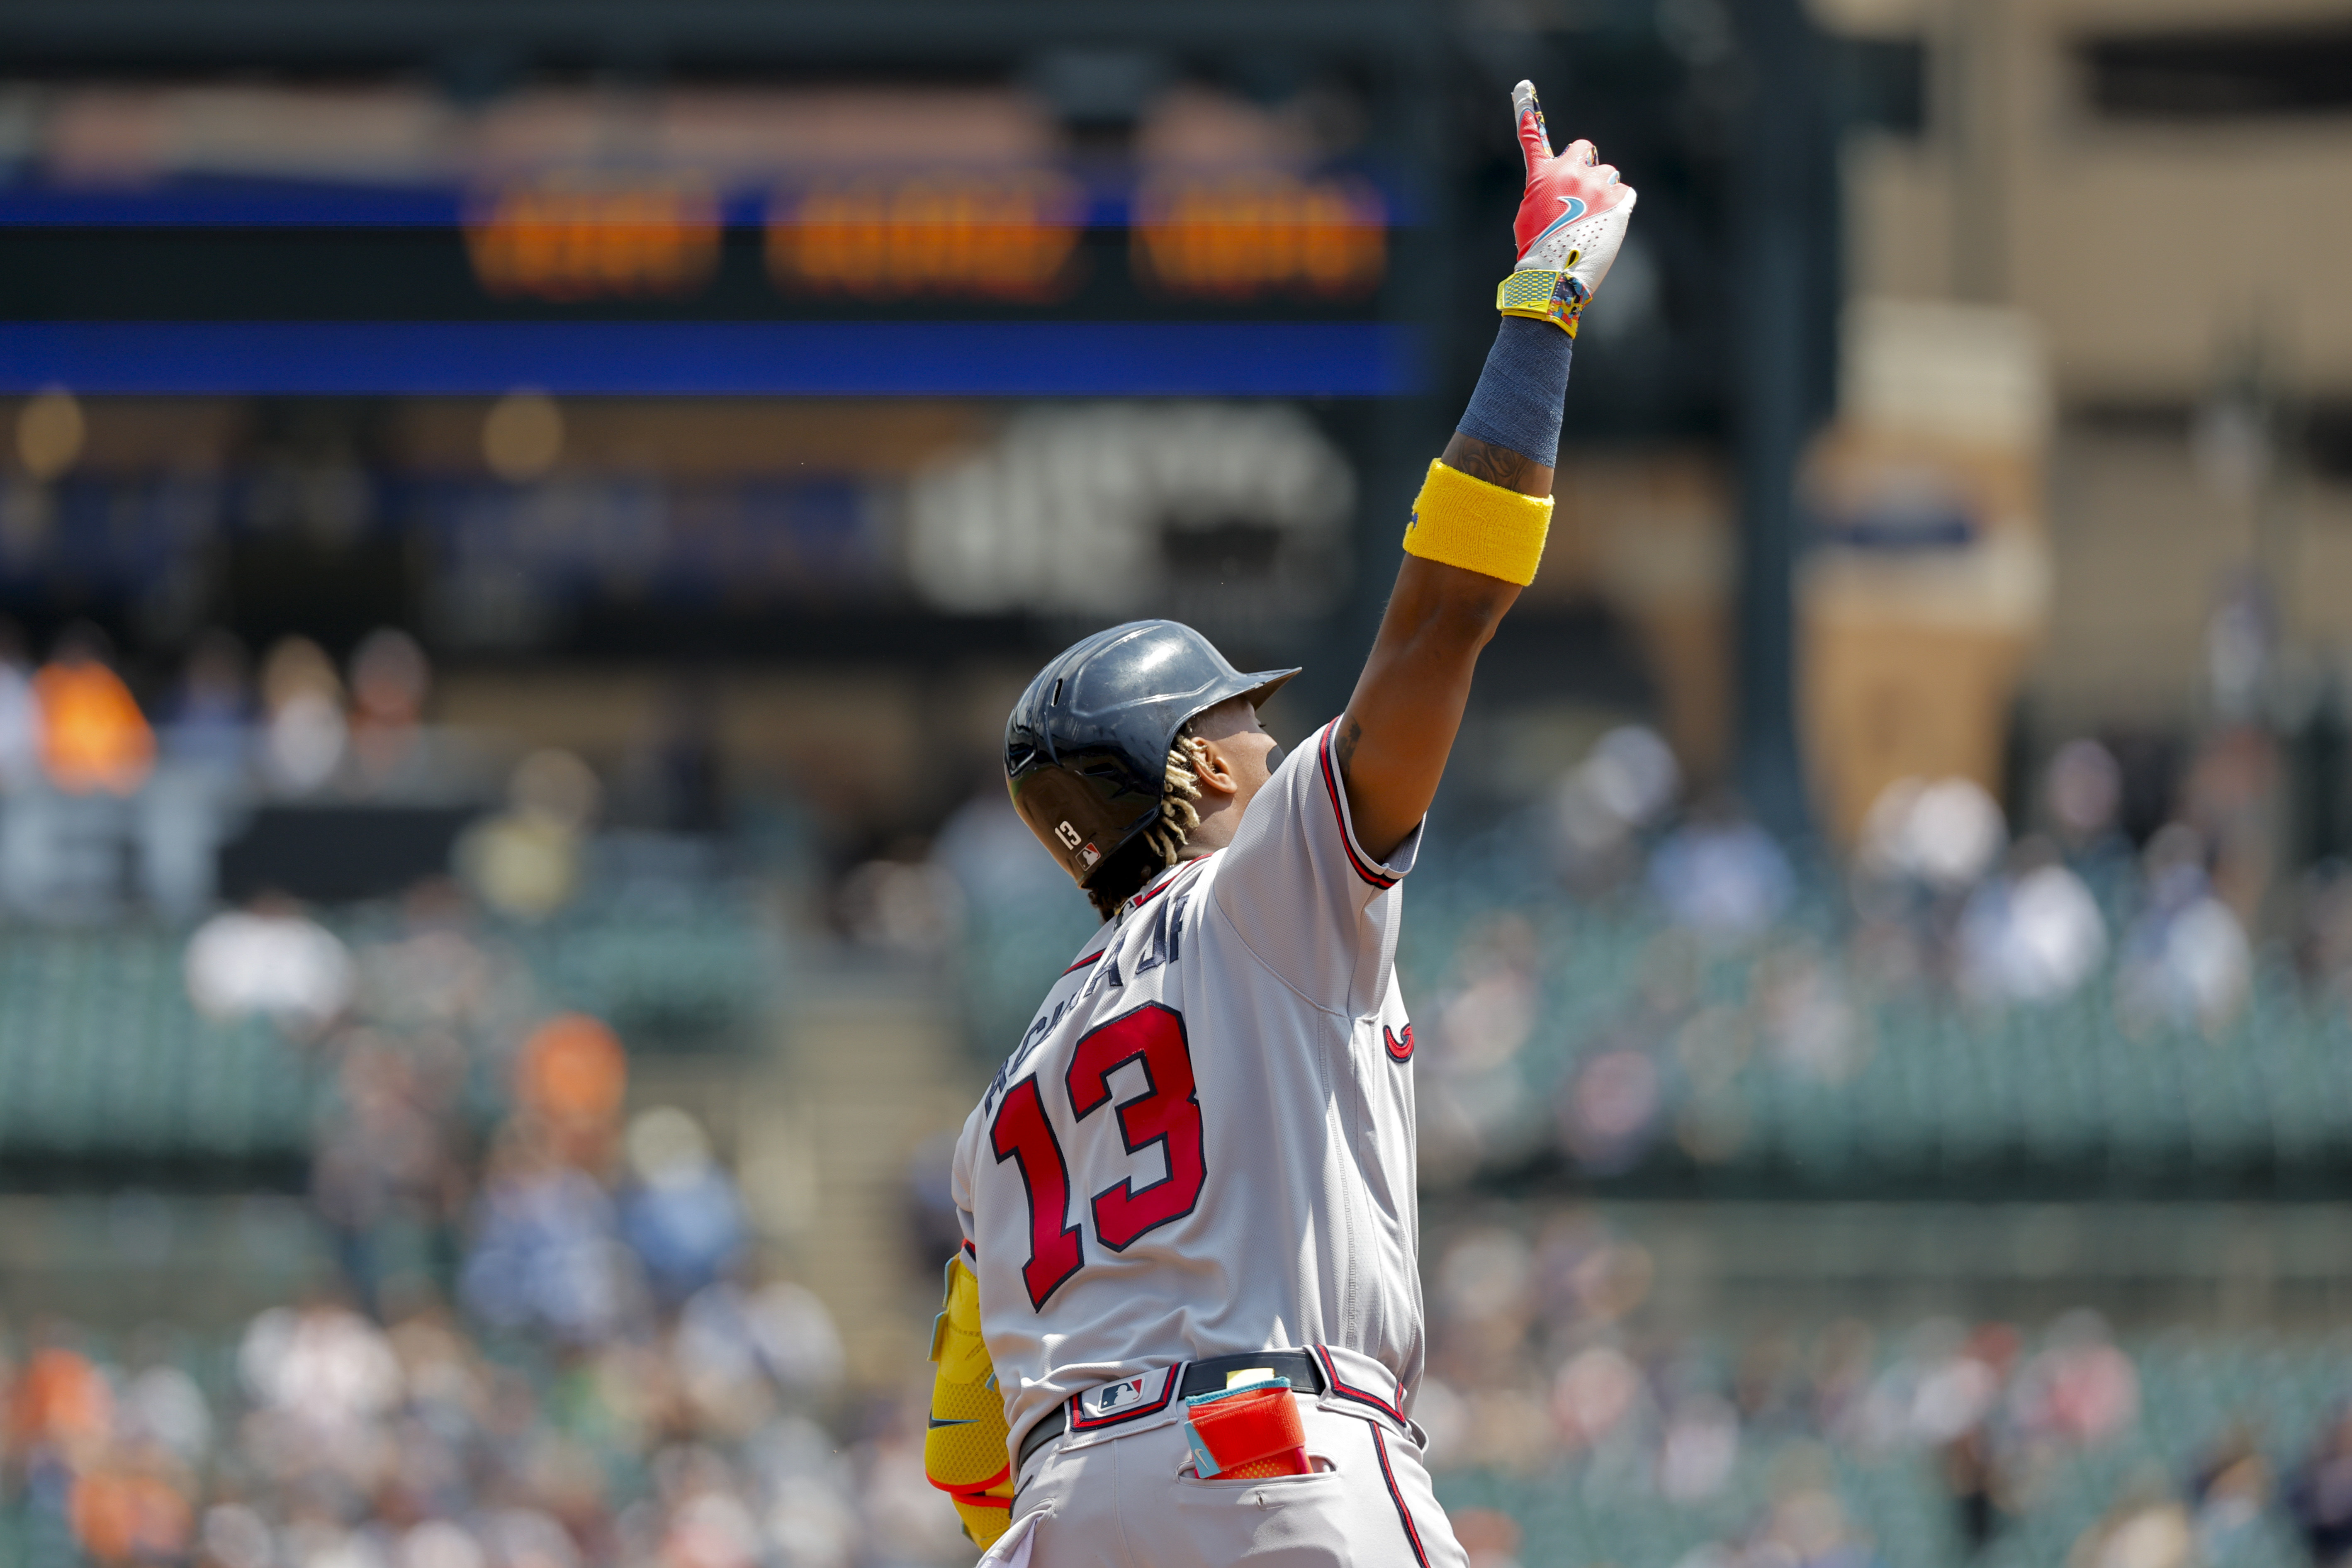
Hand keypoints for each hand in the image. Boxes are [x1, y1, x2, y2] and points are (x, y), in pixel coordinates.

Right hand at [1509, 80, 1635, 300]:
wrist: (1555, 278)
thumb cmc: (1537, 251)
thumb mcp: (1529, 216)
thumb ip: (1546, 191)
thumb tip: (1563, 188)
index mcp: (1544, 176)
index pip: (1533, 140)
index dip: (1526, 113)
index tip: (1523, 88)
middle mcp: (1571, 173)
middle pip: (1585, 149)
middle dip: (1585, 164)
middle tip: (1582, 190)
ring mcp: (1598, 186)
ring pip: (1608, 173)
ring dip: (1603, 189)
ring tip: (1593, 218)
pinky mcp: (1619, 202)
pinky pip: (1625, 192)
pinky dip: (1619, 205)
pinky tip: (1607, 224)